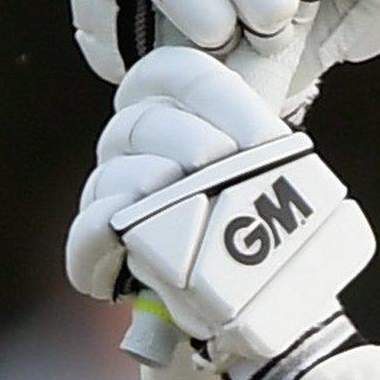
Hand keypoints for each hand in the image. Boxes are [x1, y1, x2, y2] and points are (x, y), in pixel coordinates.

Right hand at [65, 49, 372, 379]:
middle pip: (145, 120)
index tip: (263, 137)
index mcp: (172, 116)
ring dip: (153, 179)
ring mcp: (110, 195)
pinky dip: (106, 225)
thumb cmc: (252, 232)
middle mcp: (133, 147)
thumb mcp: (265, 185)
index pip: (175, 75)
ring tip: (188, 200)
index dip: (215, 95)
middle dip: (190, 139)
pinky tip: (127, 225)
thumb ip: (267, 156)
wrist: (242, 304)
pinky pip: (91, 228)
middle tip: (224, 163)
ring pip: (116, 172)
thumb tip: (289, 152)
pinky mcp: (94, 248)